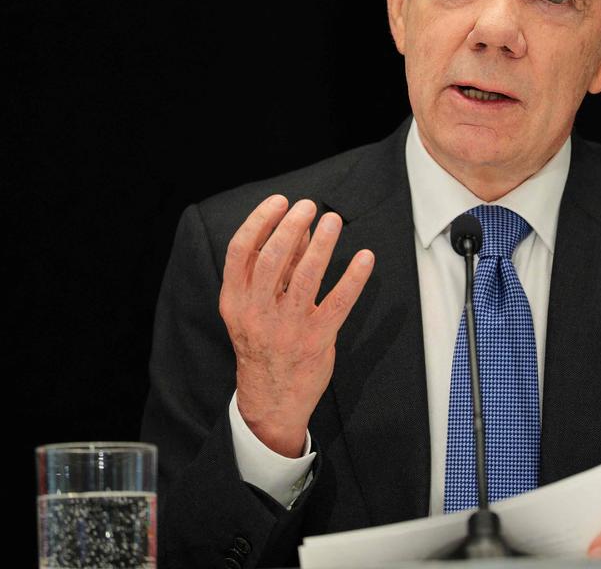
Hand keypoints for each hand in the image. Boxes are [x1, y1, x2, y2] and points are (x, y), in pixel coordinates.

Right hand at [219, 194, 374, 457]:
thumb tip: (298, 227)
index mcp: (235, 300)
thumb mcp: (254, 307)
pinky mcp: (316, 339)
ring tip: (333, 221)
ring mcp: (287, 327)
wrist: (270, 399)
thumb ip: (274, 270)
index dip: (260, 221)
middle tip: (309, 206)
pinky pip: (339, 302)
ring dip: (322, 243)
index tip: (280, 201)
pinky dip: (354, 277)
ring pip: (306, 276)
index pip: (241, 251)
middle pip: (272, 258)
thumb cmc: (262, 343)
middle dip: (292, 226)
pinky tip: (365, 258)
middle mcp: (257, 312)